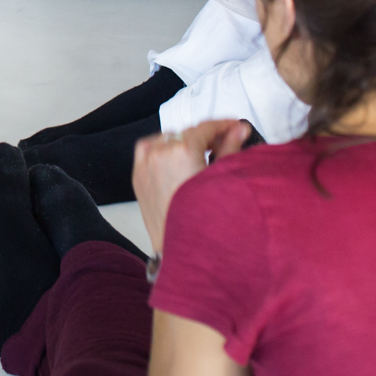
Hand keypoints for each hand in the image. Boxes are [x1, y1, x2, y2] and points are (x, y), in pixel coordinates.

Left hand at [133, 118, 249, 251]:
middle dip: (205, 136)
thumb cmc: (205, 221)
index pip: (204, 127)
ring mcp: (144, 163)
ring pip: (166, 139)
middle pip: (186, 132)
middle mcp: (159, 153)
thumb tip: (238, 129)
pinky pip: (149, 150)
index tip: (234, 125)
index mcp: (181, 151)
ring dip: (183, 142)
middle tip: (224, 143)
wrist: (184, 251)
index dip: (223, 125)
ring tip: (202, 155)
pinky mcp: (137, 175)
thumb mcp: (221, 180)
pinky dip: (163, 150)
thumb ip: (229, 149)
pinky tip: (178, 161)